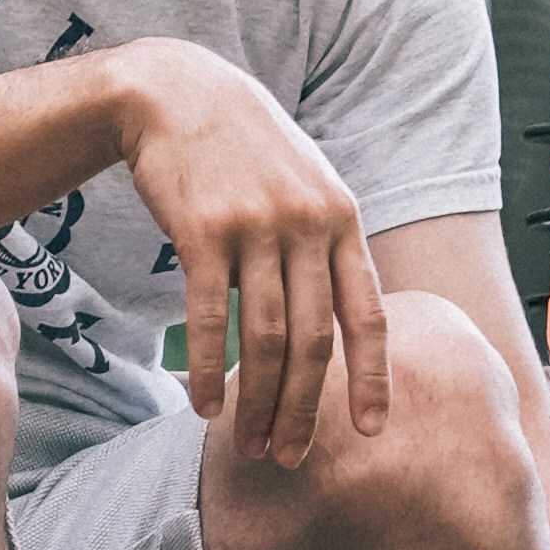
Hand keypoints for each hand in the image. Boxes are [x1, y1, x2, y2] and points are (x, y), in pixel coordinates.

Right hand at [104, 40, 388, 464]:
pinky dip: (207, 370)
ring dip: (257, 402)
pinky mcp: (203, 232)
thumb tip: (343, 319)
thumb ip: (327, 243)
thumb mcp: (306, 182)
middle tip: (292, 457)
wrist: (177, 92)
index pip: (369, 315)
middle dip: (305, 409)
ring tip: (249, 444)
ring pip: (264, 339)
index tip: (371, 431)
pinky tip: (205, 408)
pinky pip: (208, 318)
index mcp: (342, 219)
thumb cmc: (246, 147)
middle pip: (314, 341)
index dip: (373, 379)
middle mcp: (307, 225)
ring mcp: (256, 227)